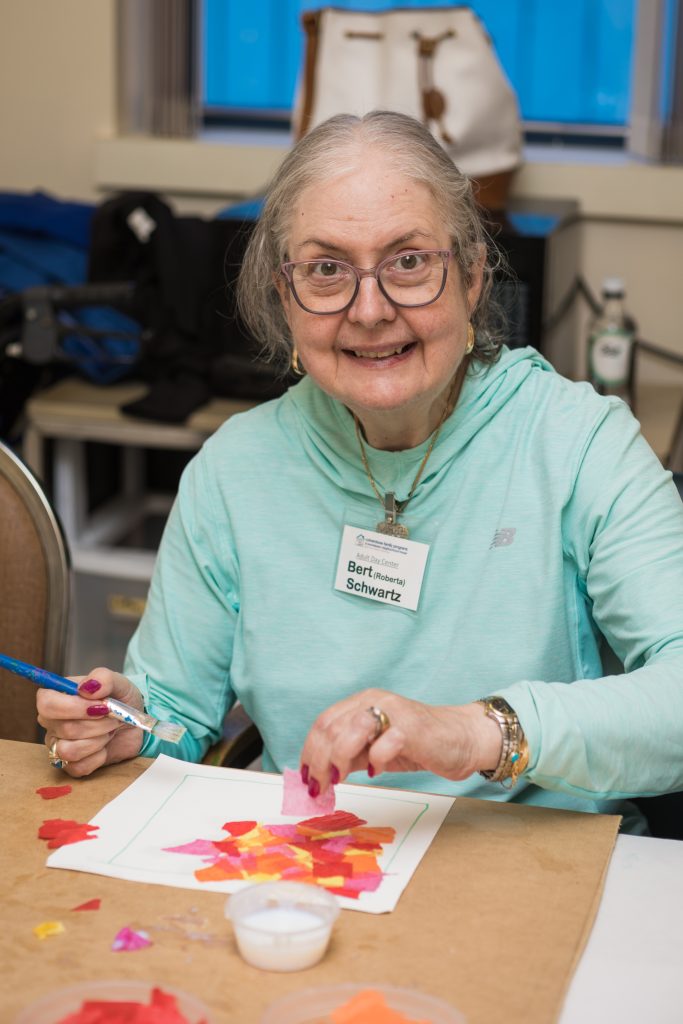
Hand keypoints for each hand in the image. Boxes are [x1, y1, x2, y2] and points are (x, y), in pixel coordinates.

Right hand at [37, 667, 144, 777]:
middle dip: (97, 724)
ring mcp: (58, 744)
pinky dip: (99, 757)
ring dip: (98, 740)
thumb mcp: (119, 682)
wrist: (135, 724)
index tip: (101, 706)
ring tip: (108, 730)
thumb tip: (87, 687)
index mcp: (56, 696)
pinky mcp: (70, 765)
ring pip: (69, 751)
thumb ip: (103, 678)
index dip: (75, 707)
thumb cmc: (121, 700)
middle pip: (65, 728)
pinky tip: (105, 747)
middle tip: (113, 717)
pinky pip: (78, 767)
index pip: (47, 703)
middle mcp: (52, 721)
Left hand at [299, 688, 501, 794]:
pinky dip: (375, 760)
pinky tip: (377, 772)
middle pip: (331, 727)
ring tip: (339, 779)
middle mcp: (375, 701)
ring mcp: (394, 712)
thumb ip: (350, 755)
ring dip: (338, 759)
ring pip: (351, 730)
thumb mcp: (375, 749)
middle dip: (319, 761)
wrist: (461, 739)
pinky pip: (384, 743)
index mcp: (362, 702)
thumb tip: (319, 775)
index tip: (306, 778)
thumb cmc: (418, 744)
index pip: (324, 722)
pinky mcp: (413, 728)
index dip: (309, 751)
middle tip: (319, 787)